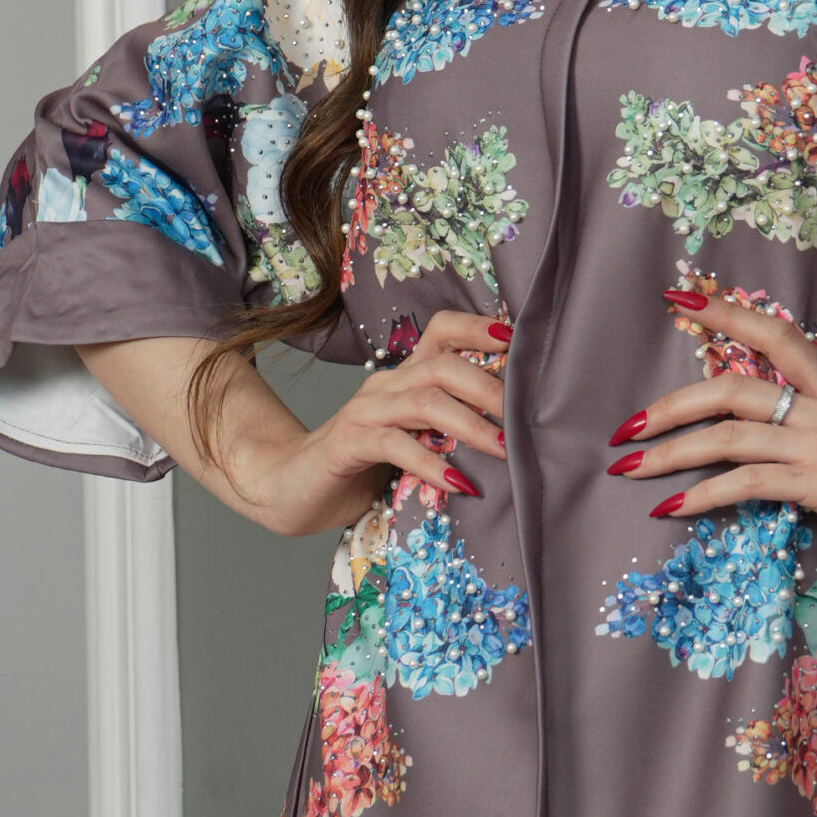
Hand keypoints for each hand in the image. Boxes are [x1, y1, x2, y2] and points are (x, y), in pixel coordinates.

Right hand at [236, 309, 510, 536]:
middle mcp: (386, 384)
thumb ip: (451, 428)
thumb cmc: (364, 466)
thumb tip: (517, 431)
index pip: (441, 330)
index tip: (518, 342)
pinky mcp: (347, 444)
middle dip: (490, 389)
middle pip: (443, 365)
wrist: (291, 488)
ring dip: (471, 426)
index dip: (479, 328)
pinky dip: (431, 464)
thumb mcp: (415, 440)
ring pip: (424, 402)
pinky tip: (459, 484)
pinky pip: (394, 445)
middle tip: (525, 418)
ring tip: (505, 450)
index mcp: (404, 377)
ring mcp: (364, 411)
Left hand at [605, 292, 816, 581]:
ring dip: (669, 454)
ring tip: (630, 469)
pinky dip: (701, 494)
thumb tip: (768, 434)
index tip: (680, 301)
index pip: (775, 334)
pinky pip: (746, 482)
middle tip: (626, 427)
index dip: (725, 313)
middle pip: (731, 387)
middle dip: (670, 405)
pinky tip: (672, 506)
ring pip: (727, 436)